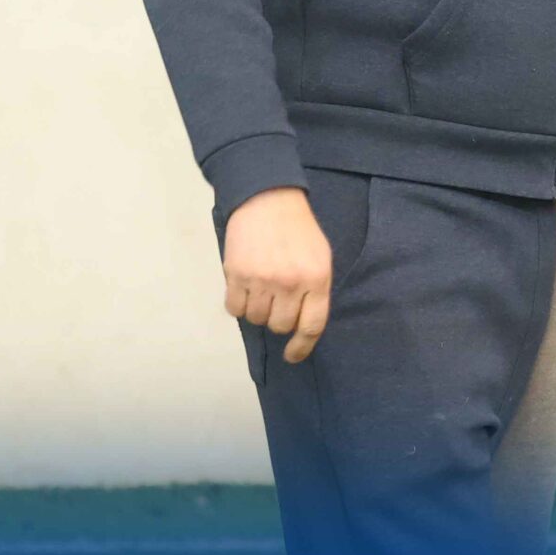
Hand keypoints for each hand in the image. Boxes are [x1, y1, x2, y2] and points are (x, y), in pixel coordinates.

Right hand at [222, 186, 332, 363]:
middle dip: (277, 319)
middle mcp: (290, 283)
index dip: (302, 347)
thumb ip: (316, 290)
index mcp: (316, 279)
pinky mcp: (236, 274)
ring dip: (257, 310)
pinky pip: (234, 308)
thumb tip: (304, 325)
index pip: (311, 326)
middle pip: (281, 326)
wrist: (268, 198)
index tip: (292, 356)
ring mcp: (262, 279)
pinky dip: (237, 303)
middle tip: (276, 300)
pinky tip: (243, 287)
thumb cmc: (298, 230)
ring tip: (259, 288)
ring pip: (256, 319)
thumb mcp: (321, 257)